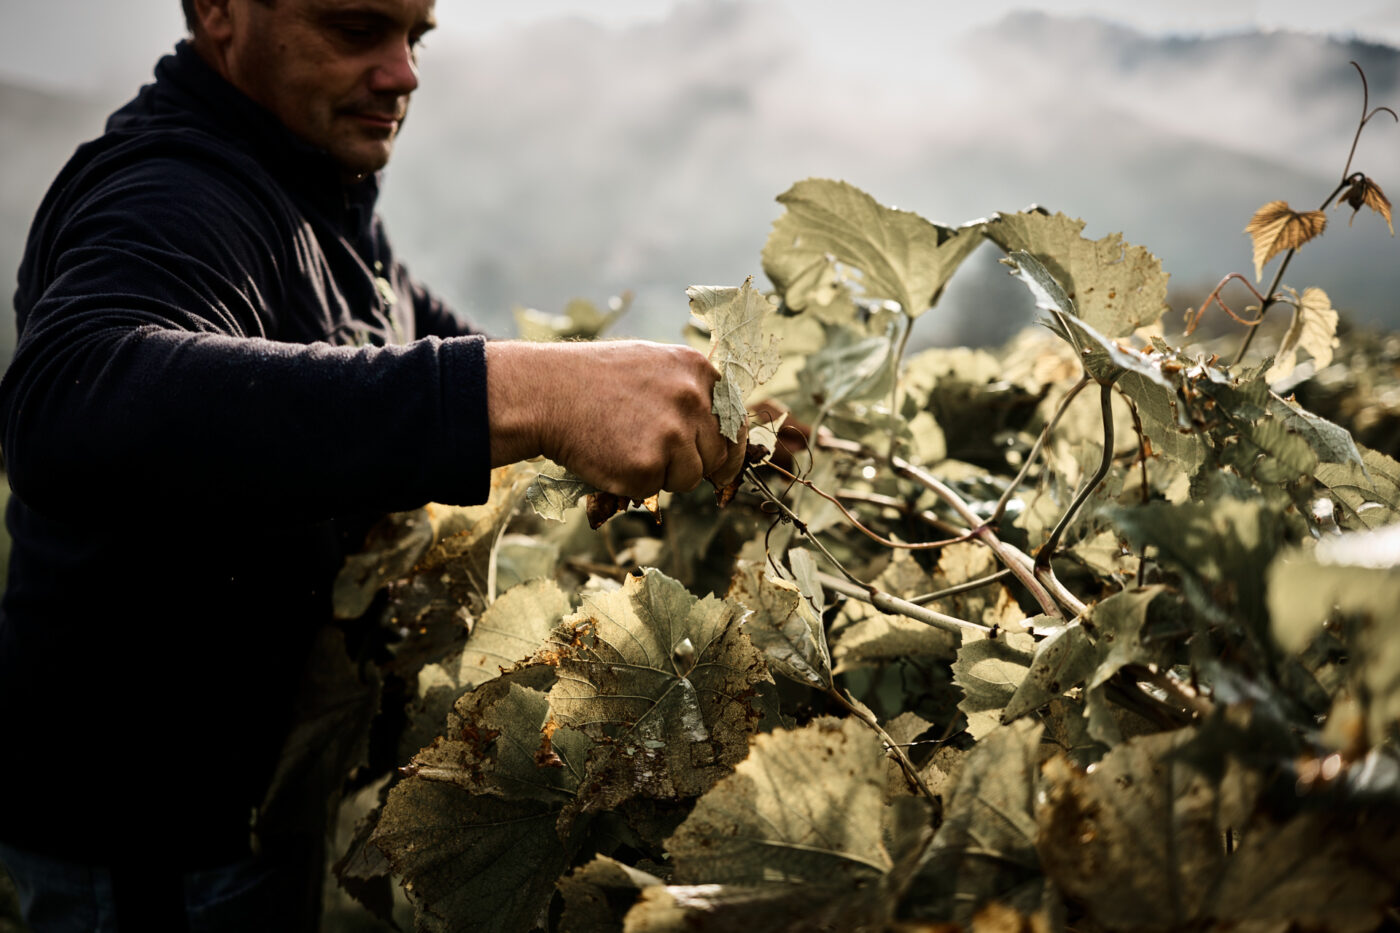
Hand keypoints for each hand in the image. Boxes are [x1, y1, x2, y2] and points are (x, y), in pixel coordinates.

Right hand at [486, 340, 745, 499]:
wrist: (546, 392)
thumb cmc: (594, 379)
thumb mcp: (652, 365)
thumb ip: (688, 390)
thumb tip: (718, 428)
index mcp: (698, 371)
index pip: (734, 420)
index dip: (725, 445)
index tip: (718, 461)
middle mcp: (693, 400)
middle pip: (717, 454)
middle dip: (692, 462)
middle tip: (654, 451)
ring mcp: (673, 435)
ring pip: (690, 477)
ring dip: (663, 474)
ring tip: (625, 445)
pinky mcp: (648, 467)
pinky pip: (654, 489)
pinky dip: (632, 482)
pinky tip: (609, 455)